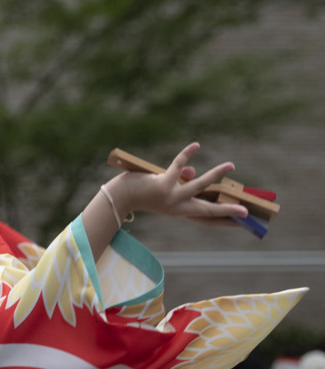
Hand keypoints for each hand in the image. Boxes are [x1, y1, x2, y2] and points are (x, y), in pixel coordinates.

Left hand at [105, 143, 247, 225]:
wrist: (120, 196)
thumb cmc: (144, 192)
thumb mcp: (167, 189)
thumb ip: (181, 181)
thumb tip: (190, 172)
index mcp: (179, 212)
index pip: (206, 219)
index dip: (224, 220)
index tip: (243, 221)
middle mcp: (177, 208)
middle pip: (207, 211)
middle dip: (227, 211)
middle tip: (247, 211)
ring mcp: (170, 198)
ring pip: (198, 186)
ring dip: (216, 175)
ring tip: (231, 165)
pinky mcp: (162, 185)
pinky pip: (178, 167)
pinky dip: (186, 155)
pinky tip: (196, 146)